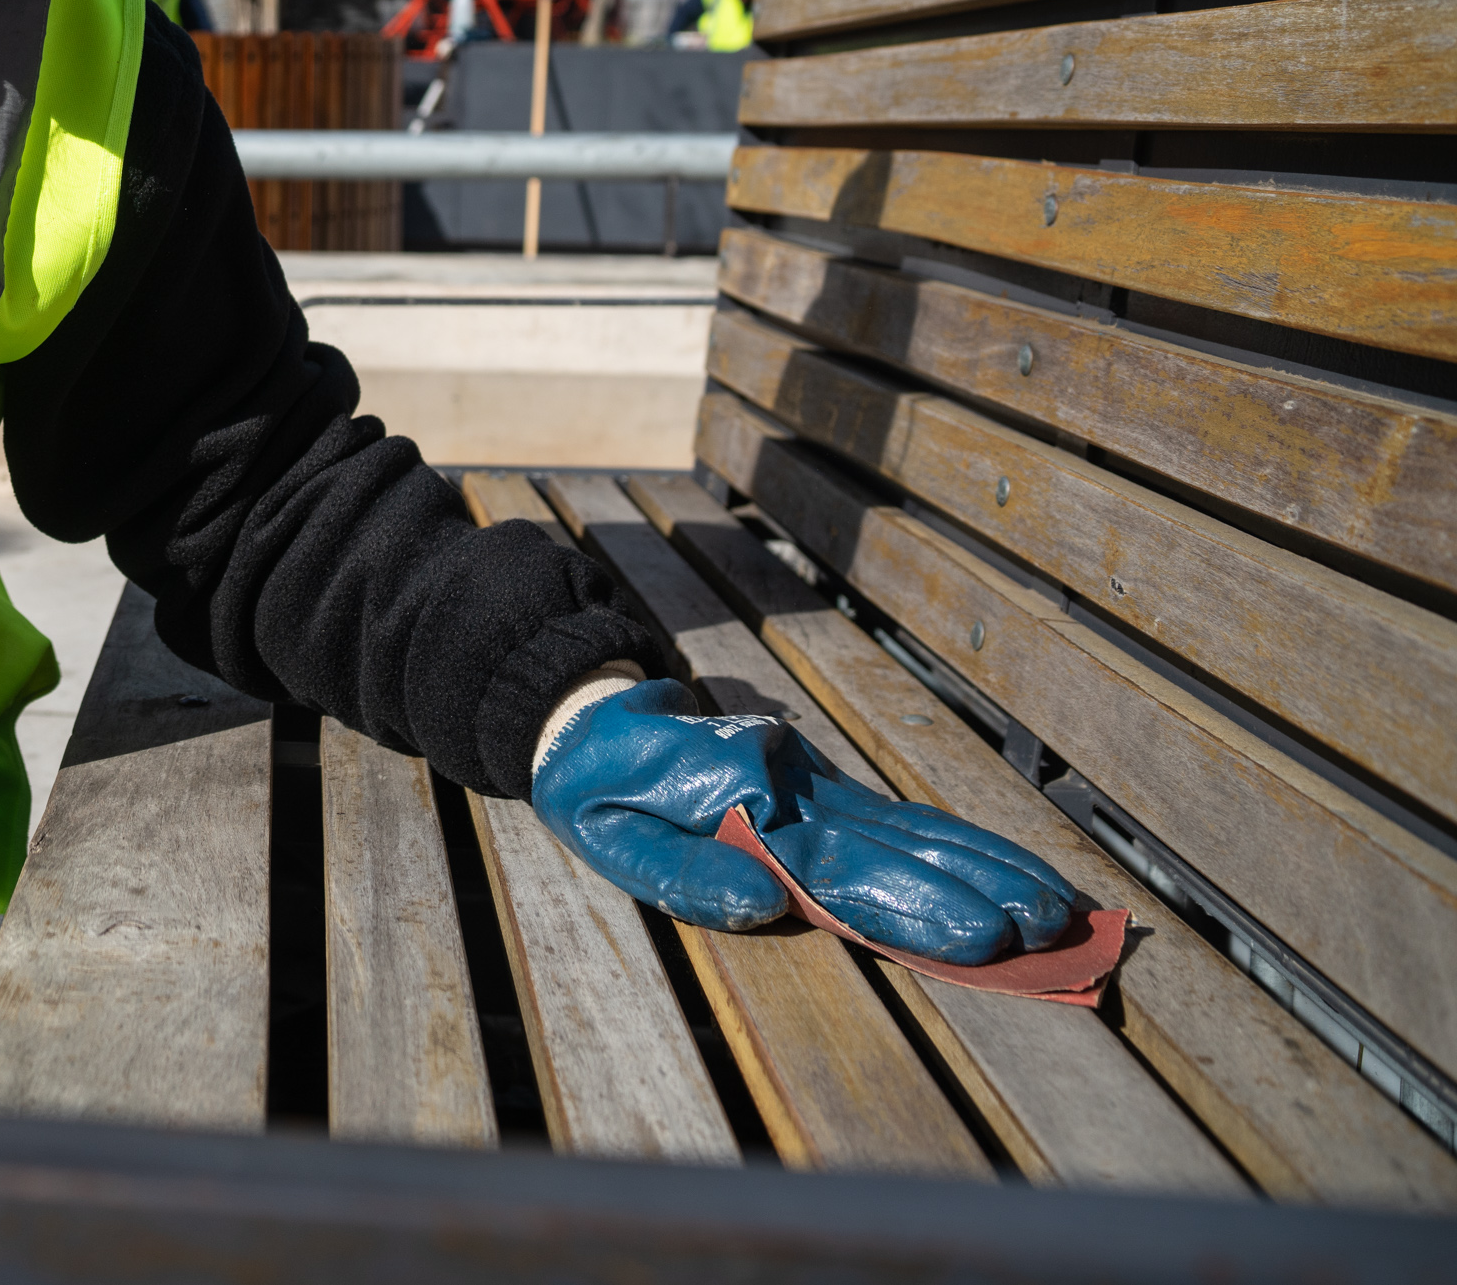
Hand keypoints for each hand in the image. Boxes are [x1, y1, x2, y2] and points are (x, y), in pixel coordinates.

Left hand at [532, 678, 1078, 964]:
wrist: (590, 714)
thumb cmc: (596, 789)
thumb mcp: (610, 838)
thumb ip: (686, 873)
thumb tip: (767, 902)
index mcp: (746, 807)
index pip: (843, 870)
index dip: (916, 905)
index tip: (985, 934)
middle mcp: (795, 790)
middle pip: (897, 849)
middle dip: (978, 890)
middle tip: (1055, 929)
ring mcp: (814, 787)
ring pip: (912, 830)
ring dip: (986, 867)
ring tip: (1060, 907)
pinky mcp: (820, 789)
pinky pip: (898, 821)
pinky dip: (959, 847)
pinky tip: (1009, 871)